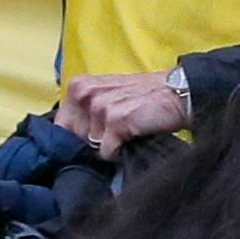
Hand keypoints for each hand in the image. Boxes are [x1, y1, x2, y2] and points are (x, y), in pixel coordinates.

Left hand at [57, 69, 187, 152]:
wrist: (179, 93)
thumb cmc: (144, 98)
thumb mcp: (108, 95)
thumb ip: (84, 111)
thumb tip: (68, 142)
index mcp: (78, 86)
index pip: (60, 126)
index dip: (77, 137)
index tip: (95, 134)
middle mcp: (85, 93)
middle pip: (75, 139)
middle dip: (93, 142)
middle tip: (116, 129)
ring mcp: (99, 106)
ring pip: (92, 147)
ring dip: (110, 145)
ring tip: (128, 128)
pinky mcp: (115, 121)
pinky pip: (107, 153)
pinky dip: (120, 151)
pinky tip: (135, 134)